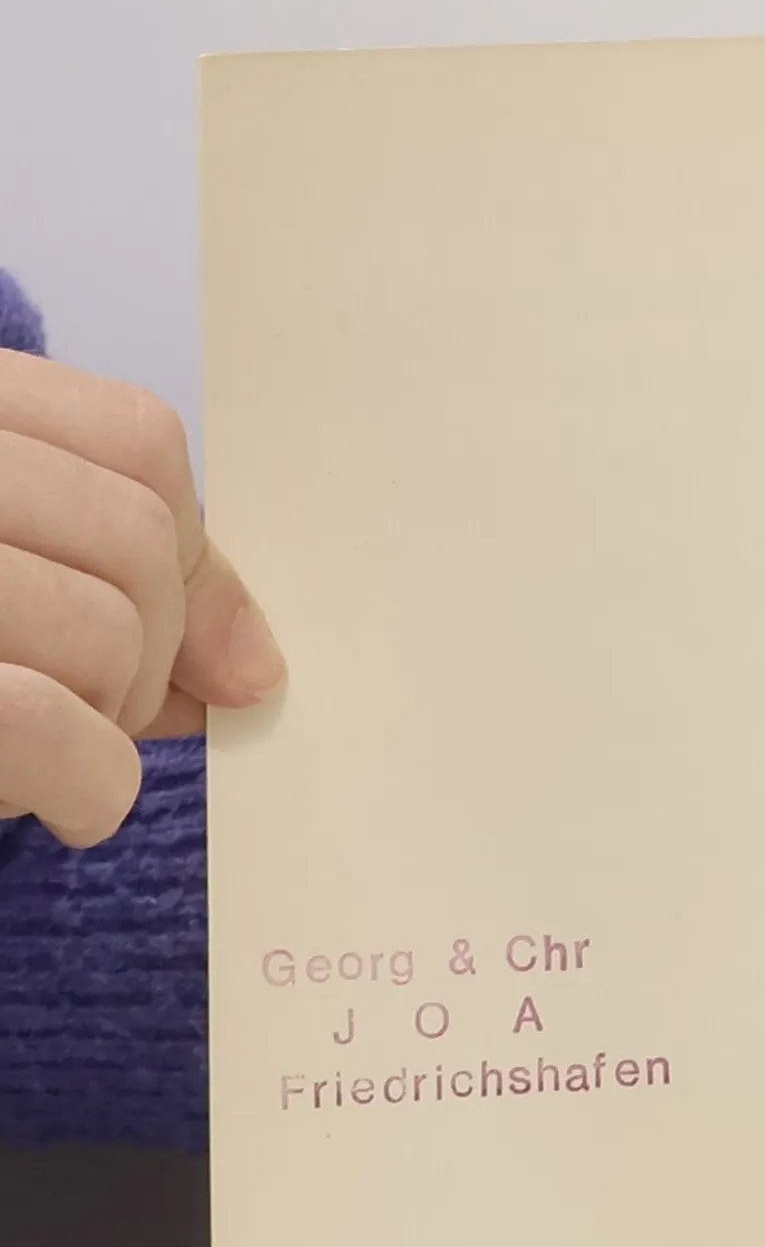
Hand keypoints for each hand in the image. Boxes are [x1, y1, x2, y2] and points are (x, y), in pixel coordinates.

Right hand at [0, 349, 282, 845]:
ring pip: (105, 632)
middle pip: (136, 539)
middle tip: (93, 710)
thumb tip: (258, 669)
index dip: (187, 550)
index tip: (175, 633)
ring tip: (42, 754)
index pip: (137, 439)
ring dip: (108, 727)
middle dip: (152, 653)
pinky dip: (87, 787)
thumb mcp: (12, 581)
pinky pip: (42, 723)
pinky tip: (61, 806)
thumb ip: (127, 588)